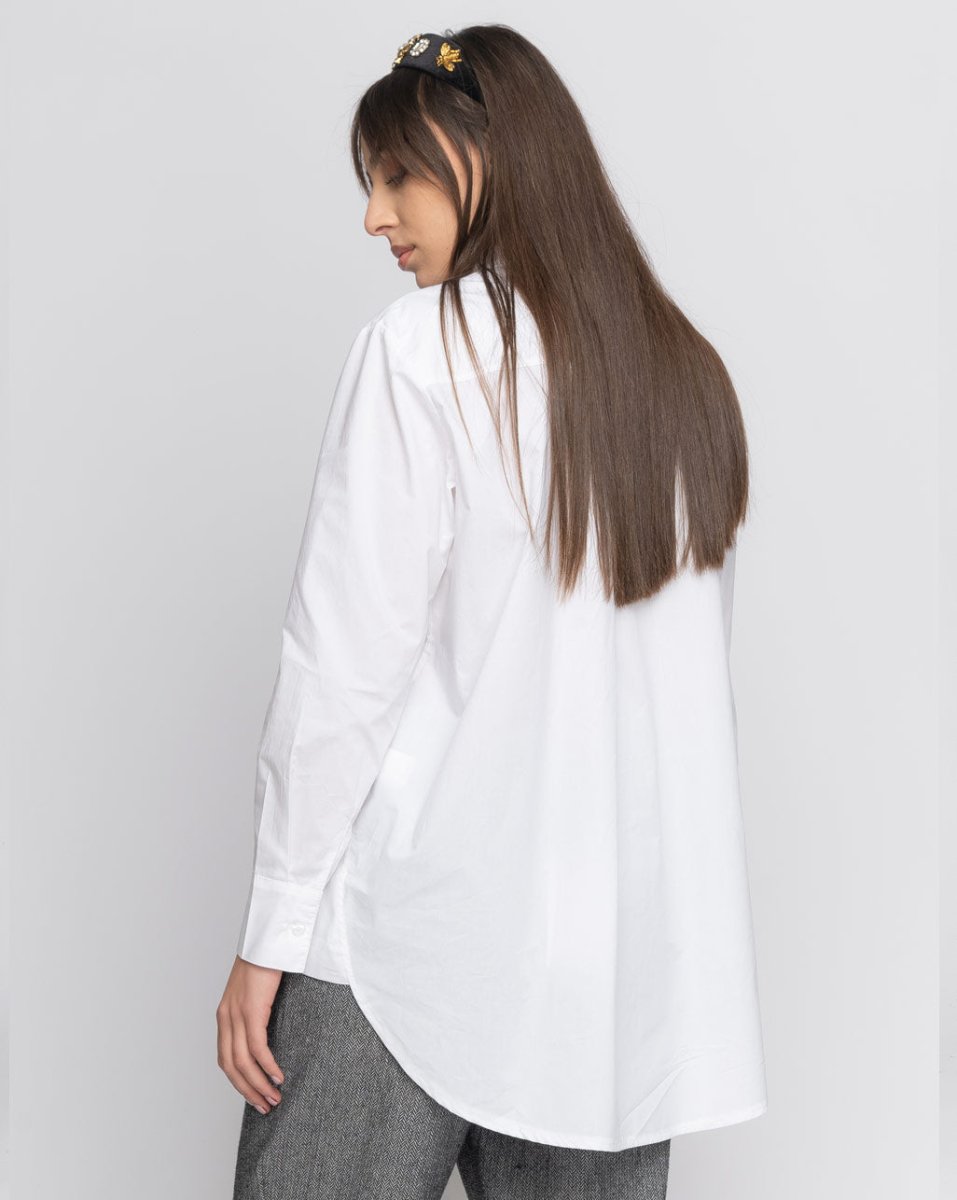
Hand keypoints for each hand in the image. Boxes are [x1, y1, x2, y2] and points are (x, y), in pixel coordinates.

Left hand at [217, 955, 285, 1114]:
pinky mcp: (251, 1010)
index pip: (225, 1059)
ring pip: (242, 1062)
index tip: (253, 1095)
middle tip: (264, 1106)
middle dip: (248, 1090)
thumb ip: (256, 1012)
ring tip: (274, 1097)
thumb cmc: (266, 961)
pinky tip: (278, 1076)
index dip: (238, 1081)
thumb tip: (269, 1032)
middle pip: (231, 1067)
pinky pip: (257, 1047)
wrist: (267, 938)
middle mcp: (226, 1018)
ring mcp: (237, 1014)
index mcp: (225, 1015)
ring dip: (258, 1084)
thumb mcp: (255, 992)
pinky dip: (267, 1066)